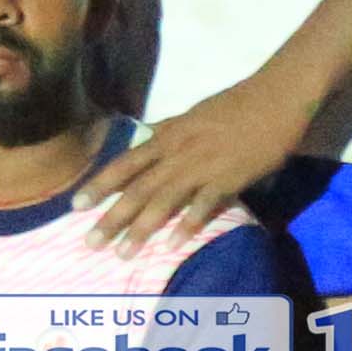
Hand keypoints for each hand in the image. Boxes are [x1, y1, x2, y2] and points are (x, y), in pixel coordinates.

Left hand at [88, 72, 314, 244]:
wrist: (276, 97)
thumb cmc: (237, 104)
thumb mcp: (193, 114)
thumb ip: (170, 129)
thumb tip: (149, 135)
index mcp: (168, 136)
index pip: (125, 163)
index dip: (99, 185)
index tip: (75, 206)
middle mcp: (178, 152)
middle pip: (137, 188)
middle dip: (111, 217)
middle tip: (89, 244)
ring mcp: (202, 165)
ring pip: (163, 199)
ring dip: (141, 228)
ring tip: (122, 253)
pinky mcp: (229, 177)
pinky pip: (203, 204)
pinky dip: (187, 224)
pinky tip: (171, 245)